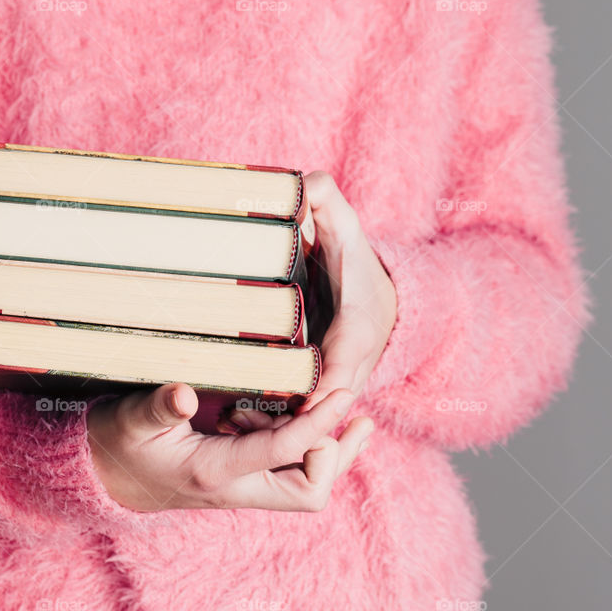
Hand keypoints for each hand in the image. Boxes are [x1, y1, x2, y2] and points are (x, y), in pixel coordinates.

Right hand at [86, 382, 373, 512]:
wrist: (105, 476)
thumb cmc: (117, 441)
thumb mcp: (130, 418)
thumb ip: (157, 408)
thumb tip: (184, 396)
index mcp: (214, 472)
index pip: (283, 455)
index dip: (319, 425)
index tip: (343, 393)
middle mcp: (236, 488)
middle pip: (311, 493)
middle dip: (335, 454)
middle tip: (342, 408)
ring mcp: (243, 489)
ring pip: (308, 486)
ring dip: (326, 448)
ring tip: (322, 400)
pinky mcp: (245, 480)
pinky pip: (294, 473)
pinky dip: (310, 446)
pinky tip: (301, 411)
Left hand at [216, 171, 396, 433]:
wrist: (378, 296)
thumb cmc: (353, 258)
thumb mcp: (345, 225)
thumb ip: (326, 200)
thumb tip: (306, 183)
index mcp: (361, 322)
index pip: (348, 355)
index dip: (328, 380)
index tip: (306, 399)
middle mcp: (354, 361)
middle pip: (327, 399)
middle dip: (295, 417)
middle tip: (248, 420)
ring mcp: (339, 382)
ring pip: (313, 415)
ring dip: (279, 427)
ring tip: (234, 424)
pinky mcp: (321, 392)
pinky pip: (301, 415)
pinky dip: (273, 424)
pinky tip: (233, 424)